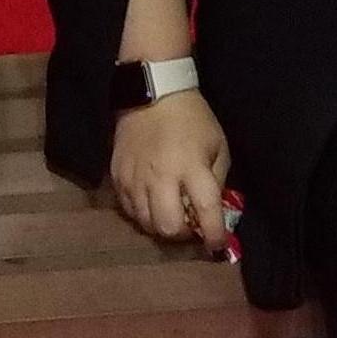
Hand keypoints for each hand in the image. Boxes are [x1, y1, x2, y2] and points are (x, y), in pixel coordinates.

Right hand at [108, 91, 232, 259]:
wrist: (153, 93)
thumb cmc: (192, 120)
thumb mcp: (218, 145)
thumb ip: (217, 180)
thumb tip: (211, 212)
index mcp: (192, 167)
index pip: (205, 211)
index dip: (213, 234)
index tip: (216, 244)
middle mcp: (162, 176)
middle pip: (168, 227)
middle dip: (182, 233)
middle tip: (188, 224)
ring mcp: (136, 178)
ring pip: (146, 223)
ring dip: (160, 225)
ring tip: (169, 212)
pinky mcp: (118, 175)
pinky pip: (128, 210)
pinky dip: (142, 213)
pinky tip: (150, 202)